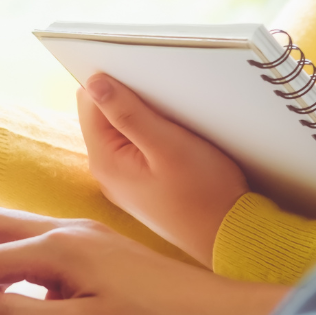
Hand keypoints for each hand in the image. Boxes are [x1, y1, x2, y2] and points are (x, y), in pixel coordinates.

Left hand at [79, 74, 248, 266]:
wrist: (227, 235)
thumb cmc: (204, 193)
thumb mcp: (168, 145)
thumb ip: (128, 113)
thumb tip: (95, 82)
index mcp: (104, 160)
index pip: (88, 102)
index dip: (112, 83)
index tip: (143, 79)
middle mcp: (105, 172)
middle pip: (102, 116)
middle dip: (127, 100)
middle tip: (165, 104)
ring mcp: (121, 180)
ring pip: (119, 131)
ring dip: (141, 118)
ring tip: (173, 125)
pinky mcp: (139, 185)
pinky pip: (134, 148)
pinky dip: (149, 137)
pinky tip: (173, 143)